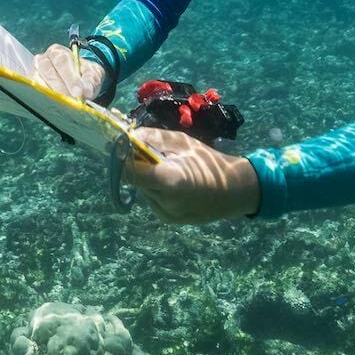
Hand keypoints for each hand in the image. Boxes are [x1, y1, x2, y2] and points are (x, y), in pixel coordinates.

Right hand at [34, 44, 107, 102]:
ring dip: (54, 96)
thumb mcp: (92, 73)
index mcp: (58, 52)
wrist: (77, 79)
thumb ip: (90, 80)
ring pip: (41, 84)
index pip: (62, 62)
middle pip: (49, 73)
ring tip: (66, 106)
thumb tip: (86, 90)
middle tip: (73, 101)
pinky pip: (37, 93)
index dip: (70, 78)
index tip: (78, 92)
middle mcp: (43, 60)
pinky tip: (56, 106)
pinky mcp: (33, 86)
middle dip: (62, 89)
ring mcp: (36, 73)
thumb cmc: (83, 74)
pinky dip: (47, 100)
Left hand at [121, 127, 259, 224]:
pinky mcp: (169, 220)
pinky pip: (152, 200)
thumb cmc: (209, 162)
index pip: (130, 172)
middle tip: (148, 153)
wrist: (234, 191)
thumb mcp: (183, 142)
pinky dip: (156, 189)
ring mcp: (166, 214)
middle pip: (135, 181)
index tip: (121, 146)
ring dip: (147, 178)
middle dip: (137, 166)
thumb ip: (154, 137)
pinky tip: (173, 182)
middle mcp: (164, 201)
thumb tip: (128, 135)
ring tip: (167, 168)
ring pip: (143, 191)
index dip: (122, 159)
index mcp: (169, 180)